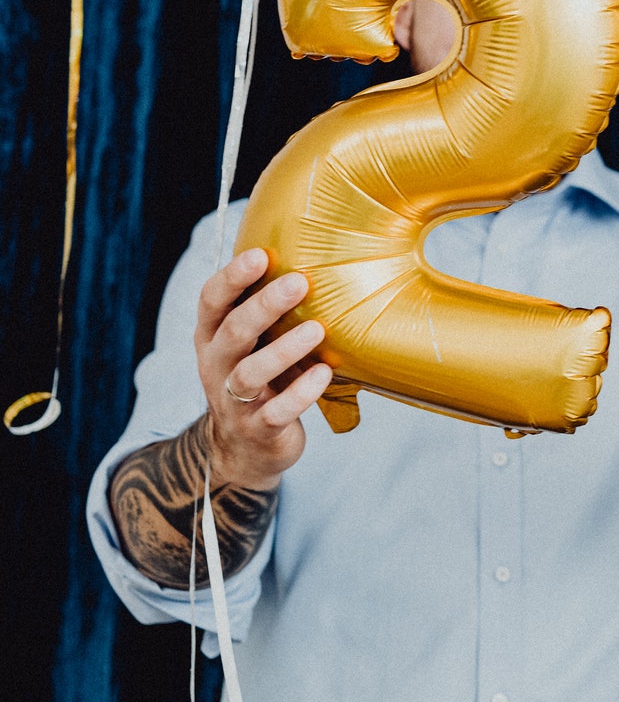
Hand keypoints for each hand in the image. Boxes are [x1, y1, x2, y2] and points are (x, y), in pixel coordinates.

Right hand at [194, 249, 332, 490]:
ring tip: (317, 329)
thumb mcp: (255, 343)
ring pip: (250, 373)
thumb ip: (269, 311)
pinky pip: (276, 412)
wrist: (246, 448)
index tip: (260, 254)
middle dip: (264, 305)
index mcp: (213, 336)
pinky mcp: (258, 429)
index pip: (211, 301)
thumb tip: (311, 253)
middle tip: (299, 282)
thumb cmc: (261, 378)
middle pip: (233, 332)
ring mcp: (234, 400)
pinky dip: (300, 393)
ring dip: (284, 350)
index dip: (232, 277)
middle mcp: (217, 365)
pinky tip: (323, 374)